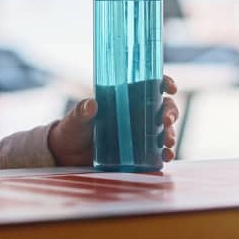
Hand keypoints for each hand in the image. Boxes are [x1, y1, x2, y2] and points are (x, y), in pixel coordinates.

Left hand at [47, 75, 179, 166]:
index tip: (170, 87)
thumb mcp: (76, 118)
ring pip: (164, 130)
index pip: (150, 84)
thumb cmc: (72, 129)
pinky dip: (165, 154)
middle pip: (163, 107)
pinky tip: (166, 156)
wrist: (67, 156)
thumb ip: (82, 111)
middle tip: (166, 120)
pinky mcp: (139, 154)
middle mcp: (136, 113)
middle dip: (170, 112)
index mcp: (125, 97)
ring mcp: (139, 134)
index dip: (164, 82)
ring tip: (168, 143)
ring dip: (171, 134)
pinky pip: (157, 152)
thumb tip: (92, 105)